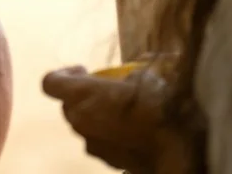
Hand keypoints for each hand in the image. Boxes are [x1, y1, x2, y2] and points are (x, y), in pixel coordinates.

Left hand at [42, 65, 189, 173]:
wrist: (180, 152)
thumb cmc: (160, 107)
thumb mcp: (148, 75)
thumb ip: (132, 73)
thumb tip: (136, 72)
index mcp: (81, 96)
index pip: (50, 83)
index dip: (63, 74)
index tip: (84, 69)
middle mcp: (80, 122)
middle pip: (69, 106)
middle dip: (83, 97)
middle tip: (108, 90)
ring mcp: (93, 146)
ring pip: (86, 127)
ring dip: (98, 117)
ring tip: (126, 110)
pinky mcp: (110, 163)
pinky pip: (104, 144)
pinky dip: (113, 136)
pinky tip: (137, 131)